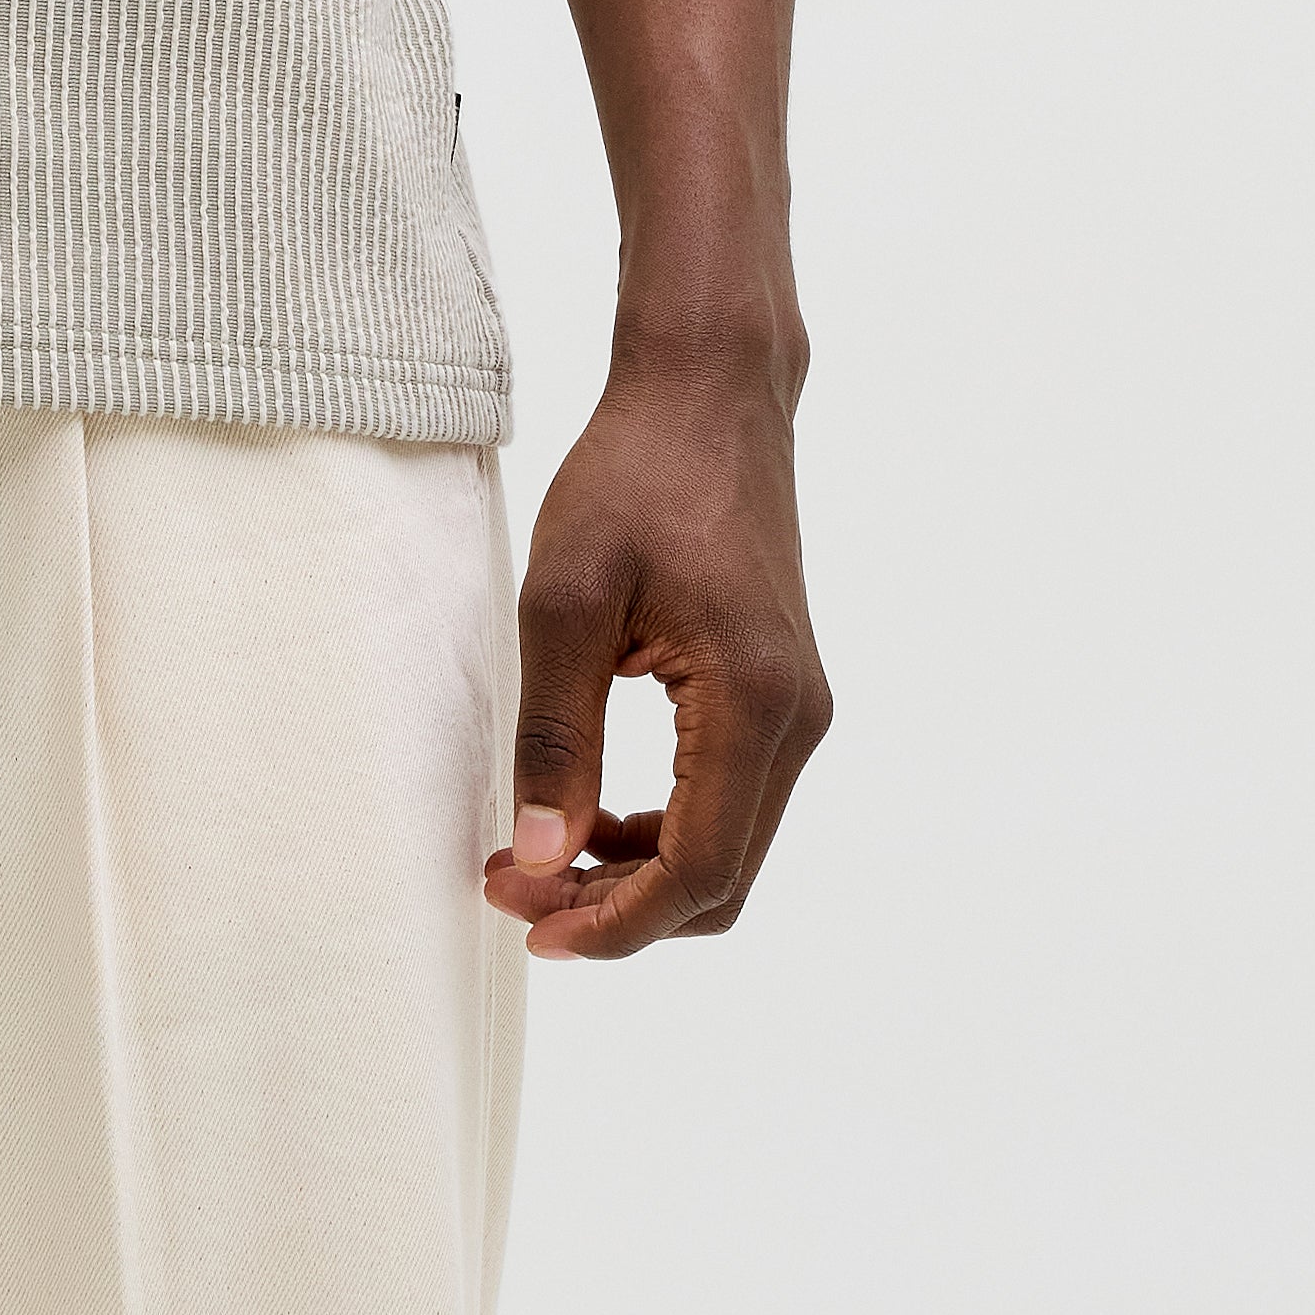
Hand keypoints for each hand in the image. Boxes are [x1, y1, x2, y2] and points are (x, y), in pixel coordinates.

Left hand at [484, 351, 829, 959]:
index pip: (700, 869)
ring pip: (729, 845)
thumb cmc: (632, 477)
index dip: (615, 919)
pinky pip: (730, 797)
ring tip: (538, 857)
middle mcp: (798, 719)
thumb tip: (544, 856)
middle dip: (619, 908)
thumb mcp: (563, 600)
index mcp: (755, 702)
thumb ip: (555, 736)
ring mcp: (798, 708)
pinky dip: (662, 827)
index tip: (528, 923)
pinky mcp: (781, 691)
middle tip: (515, 891)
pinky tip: (589, 812)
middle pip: (723, 877)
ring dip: (637, 872)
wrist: (706, 392)